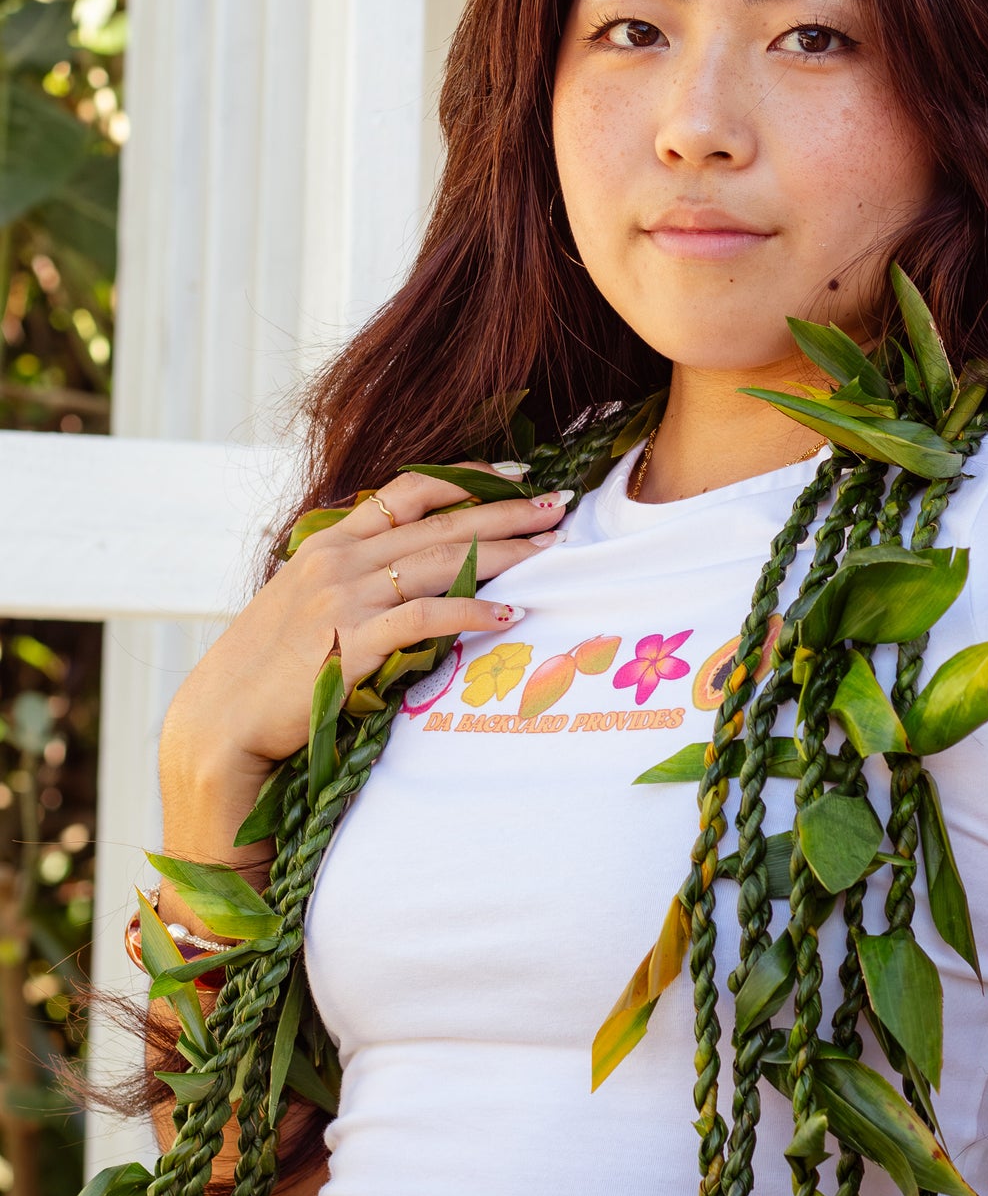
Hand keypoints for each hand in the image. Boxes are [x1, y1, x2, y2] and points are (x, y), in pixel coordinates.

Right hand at [158, 466, 567, 867]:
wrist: (220, 721)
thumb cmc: (265, 670)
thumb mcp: (302, 604)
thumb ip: (349, 579)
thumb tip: (403, 573)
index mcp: (330, 544)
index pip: (406, 492)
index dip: (463, 479)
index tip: (511, 474)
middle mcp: (339, 560)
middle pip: (439, 523)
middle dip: (505, 510)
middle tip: (558, 505)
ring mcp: (344, 598)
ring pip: (442, 562)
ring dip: (504, 554)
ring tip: (551, 550)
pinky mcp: (352, 642)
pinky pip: (426, 618)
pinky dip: (472, 612)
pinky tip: (508, 614)